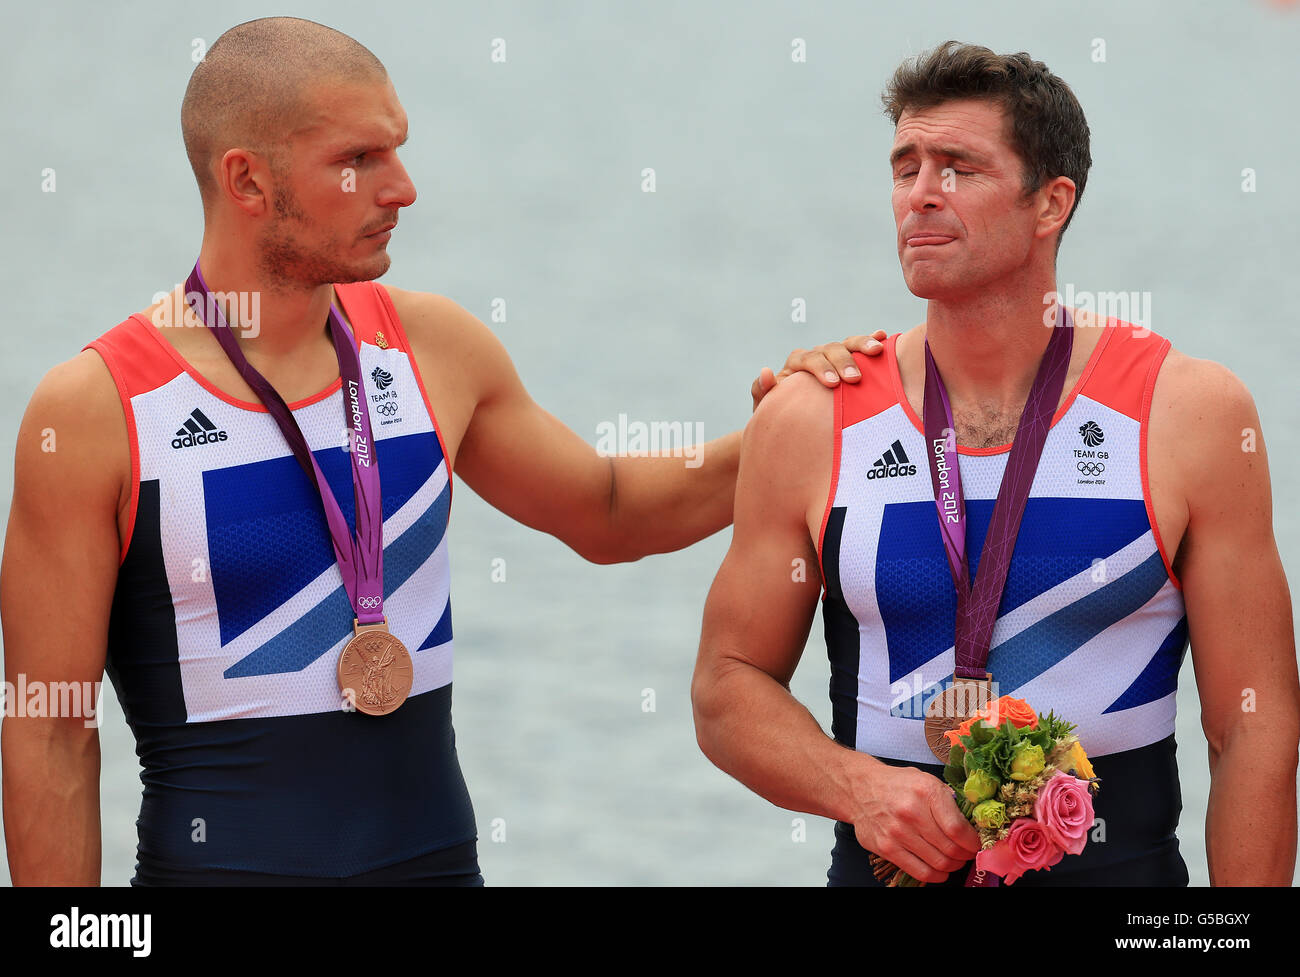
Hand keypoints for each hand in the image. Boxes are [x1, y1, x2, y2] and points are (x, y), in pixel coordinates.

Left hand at [752, 330, 887, 410]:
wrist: (791, 422)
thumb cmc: (779, 416)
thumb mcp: (766, 408)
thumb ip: (762, 391)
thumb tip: (766, 372)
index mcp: (796, 364)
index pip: (808, 359)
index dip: (820, 368)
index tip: (832, 384)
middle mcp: (815, 357)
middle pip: (830, 349)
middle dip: (844, 361)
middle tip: (855, 378)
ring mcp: (833, 359)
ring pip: (846, 344)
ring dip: (862, 345)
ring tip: (877, 350)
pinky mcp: (848, 364)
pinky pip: (860, 350)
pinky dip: (871, 341)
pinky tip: (883, 338)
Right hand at [851, 763, 981, 883]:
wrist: (860, 788)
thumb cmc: (897, 784)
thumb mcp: (926, 780)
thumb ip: (949, 800)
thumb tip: (973, 824)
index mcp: (926, 792)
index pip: (958, 829)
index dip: (973, 842)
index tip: (976, 843)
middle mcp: (911, 812)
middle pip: (951, 848)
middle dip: (966, 855)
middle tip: (967, 853)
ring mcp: (897, 833)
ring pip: (939, 863)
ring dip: (953, 866)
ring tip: (954, 860)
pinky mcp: (886, 848)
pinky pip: (920, 872)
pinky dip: (936, 876)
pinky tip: (940, 870)